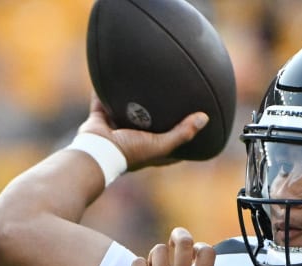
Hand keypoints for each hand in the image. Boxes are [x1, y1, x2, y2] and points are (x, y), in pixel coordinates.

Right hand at [78, 93, 208, 170]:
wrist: (96, 152)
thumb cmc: (129, 152)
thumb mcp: (160, 144)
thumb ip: (182, 133)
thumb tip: (205, 118)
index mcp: (148, 151)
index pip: (170, 146)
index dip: (182, 139)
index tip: (193, 126)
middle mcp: (132, 142)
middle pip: (147, 127)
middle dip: (156, 116)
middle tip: (168, 99)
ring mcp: (114, 132)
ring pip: (124, 113)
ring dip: (130, 103)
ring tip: (140, 85)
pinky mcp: (99, 122)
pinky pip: (101, 103)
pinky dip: (103, 93)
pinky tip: (109, 76)